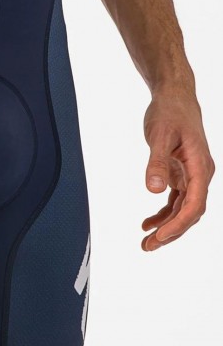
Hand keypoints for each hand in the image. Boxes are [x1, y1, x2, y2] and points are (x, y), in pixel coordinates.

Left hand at [141, 89, 214, 250]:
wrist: (175, 98)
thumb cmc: (169, 114)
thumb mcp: (160, 136)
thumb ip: (157, 163)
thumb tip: (153, 190)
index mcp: (201, 167)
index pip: (194, 205)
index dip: (178, 224)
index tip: (159, 237)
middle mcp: (200, 175)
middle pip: (190, 212)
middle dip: (171, 232)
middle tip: (147, 247)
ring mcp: (192, 175)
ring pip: (183, 209)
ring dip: (166, 226)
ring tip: (146, 242)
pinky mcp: (181, 173)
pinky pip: (176, 200)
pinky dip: (163, 213)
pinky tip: (147, 223)